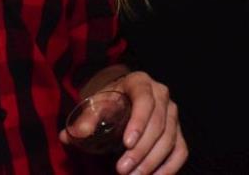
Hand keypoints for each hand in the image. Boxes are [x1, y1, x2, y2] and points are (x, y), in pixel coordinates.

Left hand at [60, 71, 185, 174]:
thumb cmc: (109, 101)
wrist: (122, 97)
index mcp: (140, 82)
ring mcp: (172, 113)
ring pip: (170, 139)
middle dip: (141, 150)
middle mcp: (161, 95)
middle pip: (158, 124)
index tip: (126, 144)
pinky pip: (180, 150)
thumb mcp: (96, 104)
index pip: (144, 101)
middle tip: (122, 169)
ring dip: (152, 162)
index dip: (138, 122)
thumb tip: (68, 137)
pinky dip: (169, 167)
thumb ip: (85, 120)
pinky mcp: (178, 131)